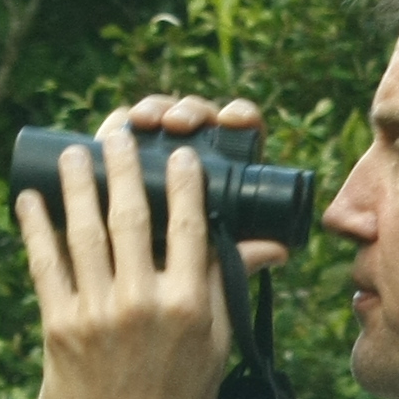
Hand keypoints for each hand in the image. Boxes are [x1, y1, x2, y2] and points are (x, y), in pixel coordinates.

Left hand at [17, 116, 236, 398]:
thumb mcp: (215, 348)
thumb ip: (225, 290)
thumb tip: (267, 248)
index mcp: (191, 306)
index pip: (190, 226)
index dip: (183, 182)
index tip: (178, 154)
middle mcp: (144, 303)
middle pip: (132, 217)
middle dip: (123, 167)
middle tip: (117, 134)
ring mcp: (98, 315)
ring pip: (84, 233)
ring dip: (76, 186)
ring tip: (72, 153)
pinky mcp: (58, 331)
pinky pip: (45, 266)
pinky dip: (36, 229)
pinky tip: (29, 201)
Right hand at [113, 92, 295, 276]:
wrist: (149, 289)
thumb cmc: (191, 277)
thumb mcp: (214, 267)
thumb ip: (238, 258)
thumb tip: (278, 251)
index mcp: (232, 167)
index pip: (245, 127)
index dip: (242, 116)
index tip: (232, 121)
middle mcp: (202, 147)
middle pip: (201, 114)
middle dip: (190, 111)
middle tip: (177, 122)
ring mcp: (163, 143)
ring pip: (165, 111)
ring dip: (155, 109)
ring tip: (143, 119)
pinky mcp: (127, 147)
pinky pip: (127, 122)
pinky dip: (122, 119)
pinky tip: (119, 121)